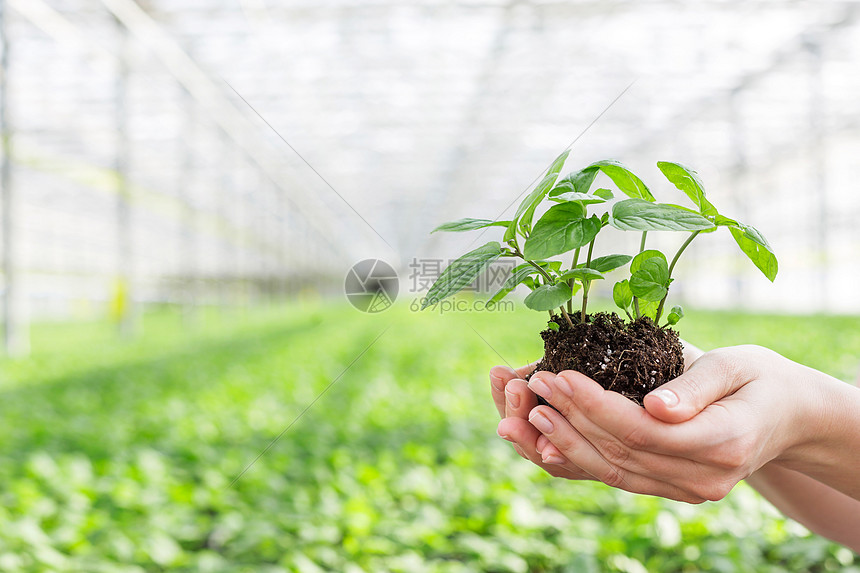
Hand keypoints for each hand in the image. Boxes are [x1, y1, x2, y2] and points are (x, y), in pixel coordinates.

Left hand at [507, 345, 830, 503]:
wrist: (786, 416)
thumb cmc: (760, 379)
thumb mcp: (736, 366)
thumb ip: (696, 388)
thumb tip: (654, 408)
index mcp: (723, 442)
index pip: (642, 430)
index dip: (595, 405)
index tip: (558, 375)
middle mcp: (703, 477)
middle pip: (620, 452)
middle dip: (568, 418)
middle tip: (529, 385)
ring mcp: (686, 489)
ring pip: (612, 471)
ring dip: (562, 441)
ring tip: (524, 411)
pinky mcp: (670, 487)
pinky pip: (617, 477)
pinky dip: (578, 459)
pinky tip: (545, 439)